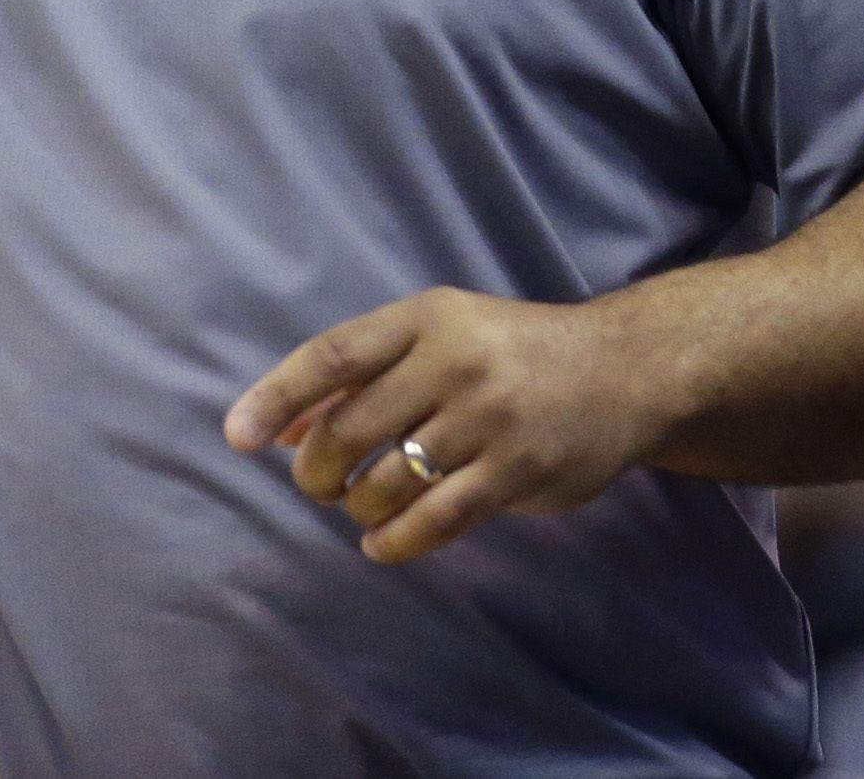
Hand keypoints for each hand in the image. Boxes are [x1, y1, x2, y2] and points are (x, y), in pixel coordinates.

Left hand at [220, 287, 677, 562]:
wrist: (625, 369)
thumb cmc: (511, 353)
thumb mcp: (440, 335)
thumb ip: (367, 373)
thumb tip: (285, 422)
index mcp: (424, 318)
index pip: (331, 356)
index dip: (277, 397)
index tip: (237, 435)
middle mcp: (453, 362)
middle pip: (350, 426)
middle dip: (317, 468)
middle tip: (317, 483)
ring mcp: (488, 418)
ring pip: (388, 480)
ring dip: (358, 507)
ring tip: (360, 509)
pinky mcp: (519, 471)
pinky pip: (437, 520)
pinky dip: (396, 541)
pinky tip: (382, 545)